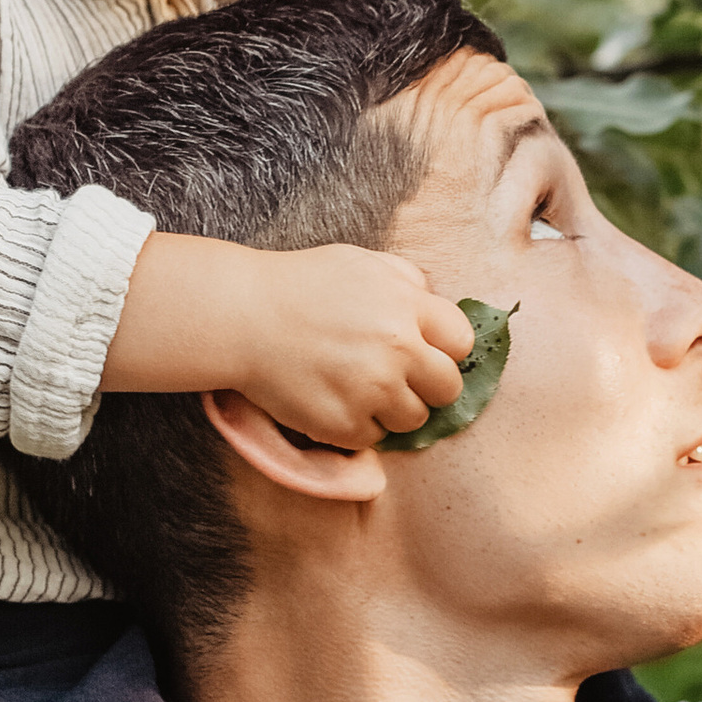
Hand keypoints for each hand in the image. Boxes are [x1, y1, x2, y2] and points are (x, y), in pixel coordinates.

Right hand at [104, 232, 472, 442]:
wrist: (240, 317)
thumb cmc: (298, 285)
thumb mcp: (359, 263)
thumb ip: (404, 280)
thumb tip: (432, 299)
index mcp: (407, 305)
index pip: (461, 342)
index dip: (444, 349)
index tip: (424, 353)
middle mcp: (398, 349)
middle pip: (447, 388)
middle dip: (427, 386)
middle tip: (397, 380)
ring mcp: (372, 389)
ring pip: (414, 419)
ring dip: (393, 409)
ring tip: (359, 390)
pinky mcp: (345, 424)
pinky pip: (373, 438)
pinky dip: (356, 426)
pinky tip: (332, 401)